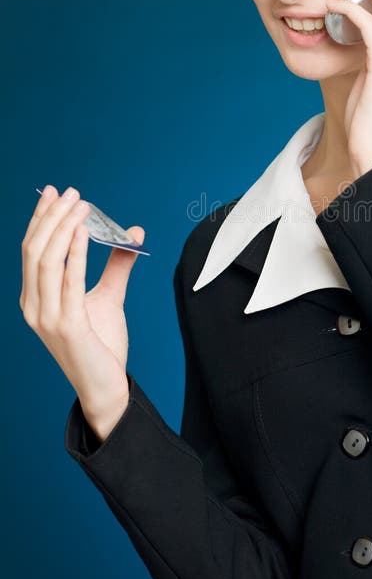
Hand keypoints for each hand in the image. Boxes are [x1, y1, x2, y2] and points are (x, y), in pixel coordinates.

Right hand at [19, 185, 143, 428]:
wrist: (106, 387)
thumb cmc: (102, 345)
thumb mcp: (108, 297)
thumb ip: (116, 266)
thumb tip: (133, 234)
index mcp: (34, 299)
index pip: (30, 250)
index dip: (40, 218)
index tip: (52, 192)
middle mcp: (33, 307)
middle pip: (34, 250)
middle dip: (51, 216)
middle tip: (71, 192)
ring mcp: (46, 318)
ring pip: (45, 261)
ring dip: (62, 228)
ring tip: (80, 205)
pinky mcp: (66, 326)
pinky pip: (67, 281)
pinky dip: (74, 253)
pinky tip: (83, 232)